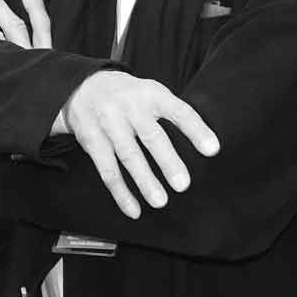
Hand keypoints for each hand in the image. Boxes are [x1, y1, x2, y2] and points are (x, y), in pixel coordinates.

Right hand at [53, 70, 220, 218]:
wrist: (84, 86)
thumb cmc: (130, 96)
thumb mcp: (151, 93)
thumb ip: (172, 112)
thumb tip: (206, 145)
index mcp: (151, 94)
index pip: (178, 111)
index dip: (196, 130)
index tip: (212, 149)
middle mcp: (129, 107)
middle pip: (151, 136)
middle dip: (167, 161)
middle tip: (183, 184)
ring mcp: (108, 124)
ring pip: (128, 156)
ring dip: (144, 181)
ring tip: (160, 201)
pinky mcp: (92, 141)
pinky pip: (107, 171)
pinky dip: (121, 193)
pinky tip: (134, 209)